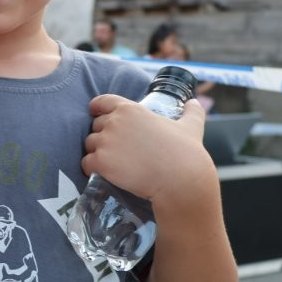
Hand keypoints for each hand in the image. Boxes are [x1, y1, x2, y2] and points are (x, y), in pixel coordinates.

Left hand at [80, 95, 209, 202]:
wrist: (180, 179)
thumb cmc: (186, 152)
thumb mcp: (191, 127)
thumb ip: (192, 113)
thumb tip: (195, 102)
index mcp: (130, 109)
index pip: (102, 102)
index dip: (97, 109)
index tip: (96, 115)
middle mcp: (114, 122)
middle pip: (95, 126)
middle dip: (102, 136)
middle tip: (116, 150)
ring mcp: (106, 141)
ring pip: (89, 145)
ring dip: (96, 153)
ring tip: (112, 163)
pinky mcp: (101, 162)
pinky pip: (86, 163)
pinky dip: (91, 169)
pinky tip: (102, 173)